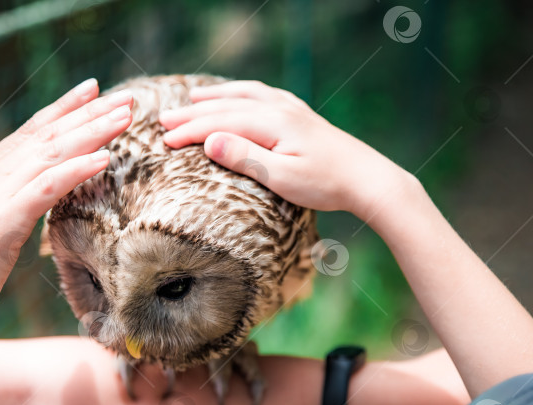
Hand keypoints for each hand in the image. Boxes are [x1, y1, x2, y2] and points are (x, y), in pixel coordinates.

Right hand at [0, 79, 133, 323]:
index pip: (34, 128)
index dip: (65, 106)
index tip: (93, 88)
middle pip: (51, 134)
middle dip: (90, 112)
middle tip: (125, 97)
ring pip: (53, 152)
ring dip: (92, 132)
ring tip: (124, 117)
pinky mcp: (6, 218)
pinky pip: (48, 188)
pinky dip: (77, 170)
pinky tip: (104, 158)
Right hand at [159, 80, 417, 218]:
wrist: (368, 179)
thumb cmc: (326, 184)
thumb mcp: (282, 178)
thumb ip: (245, 158)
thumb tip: (210, 140)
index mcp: (272, 123)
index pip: (220, 123)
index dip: (190, 131)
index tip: (165, 140)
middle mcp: (280, 109)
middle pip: (227, 106)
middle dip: (193, 113)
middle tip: (164, 120)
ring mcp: (291, 110)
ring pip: (245, 94)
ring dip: (216, 97)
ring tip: (192, 98)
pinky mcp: (301, 116)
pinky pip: (264, 95)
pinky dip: (242, 93)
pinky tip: (240, 96)